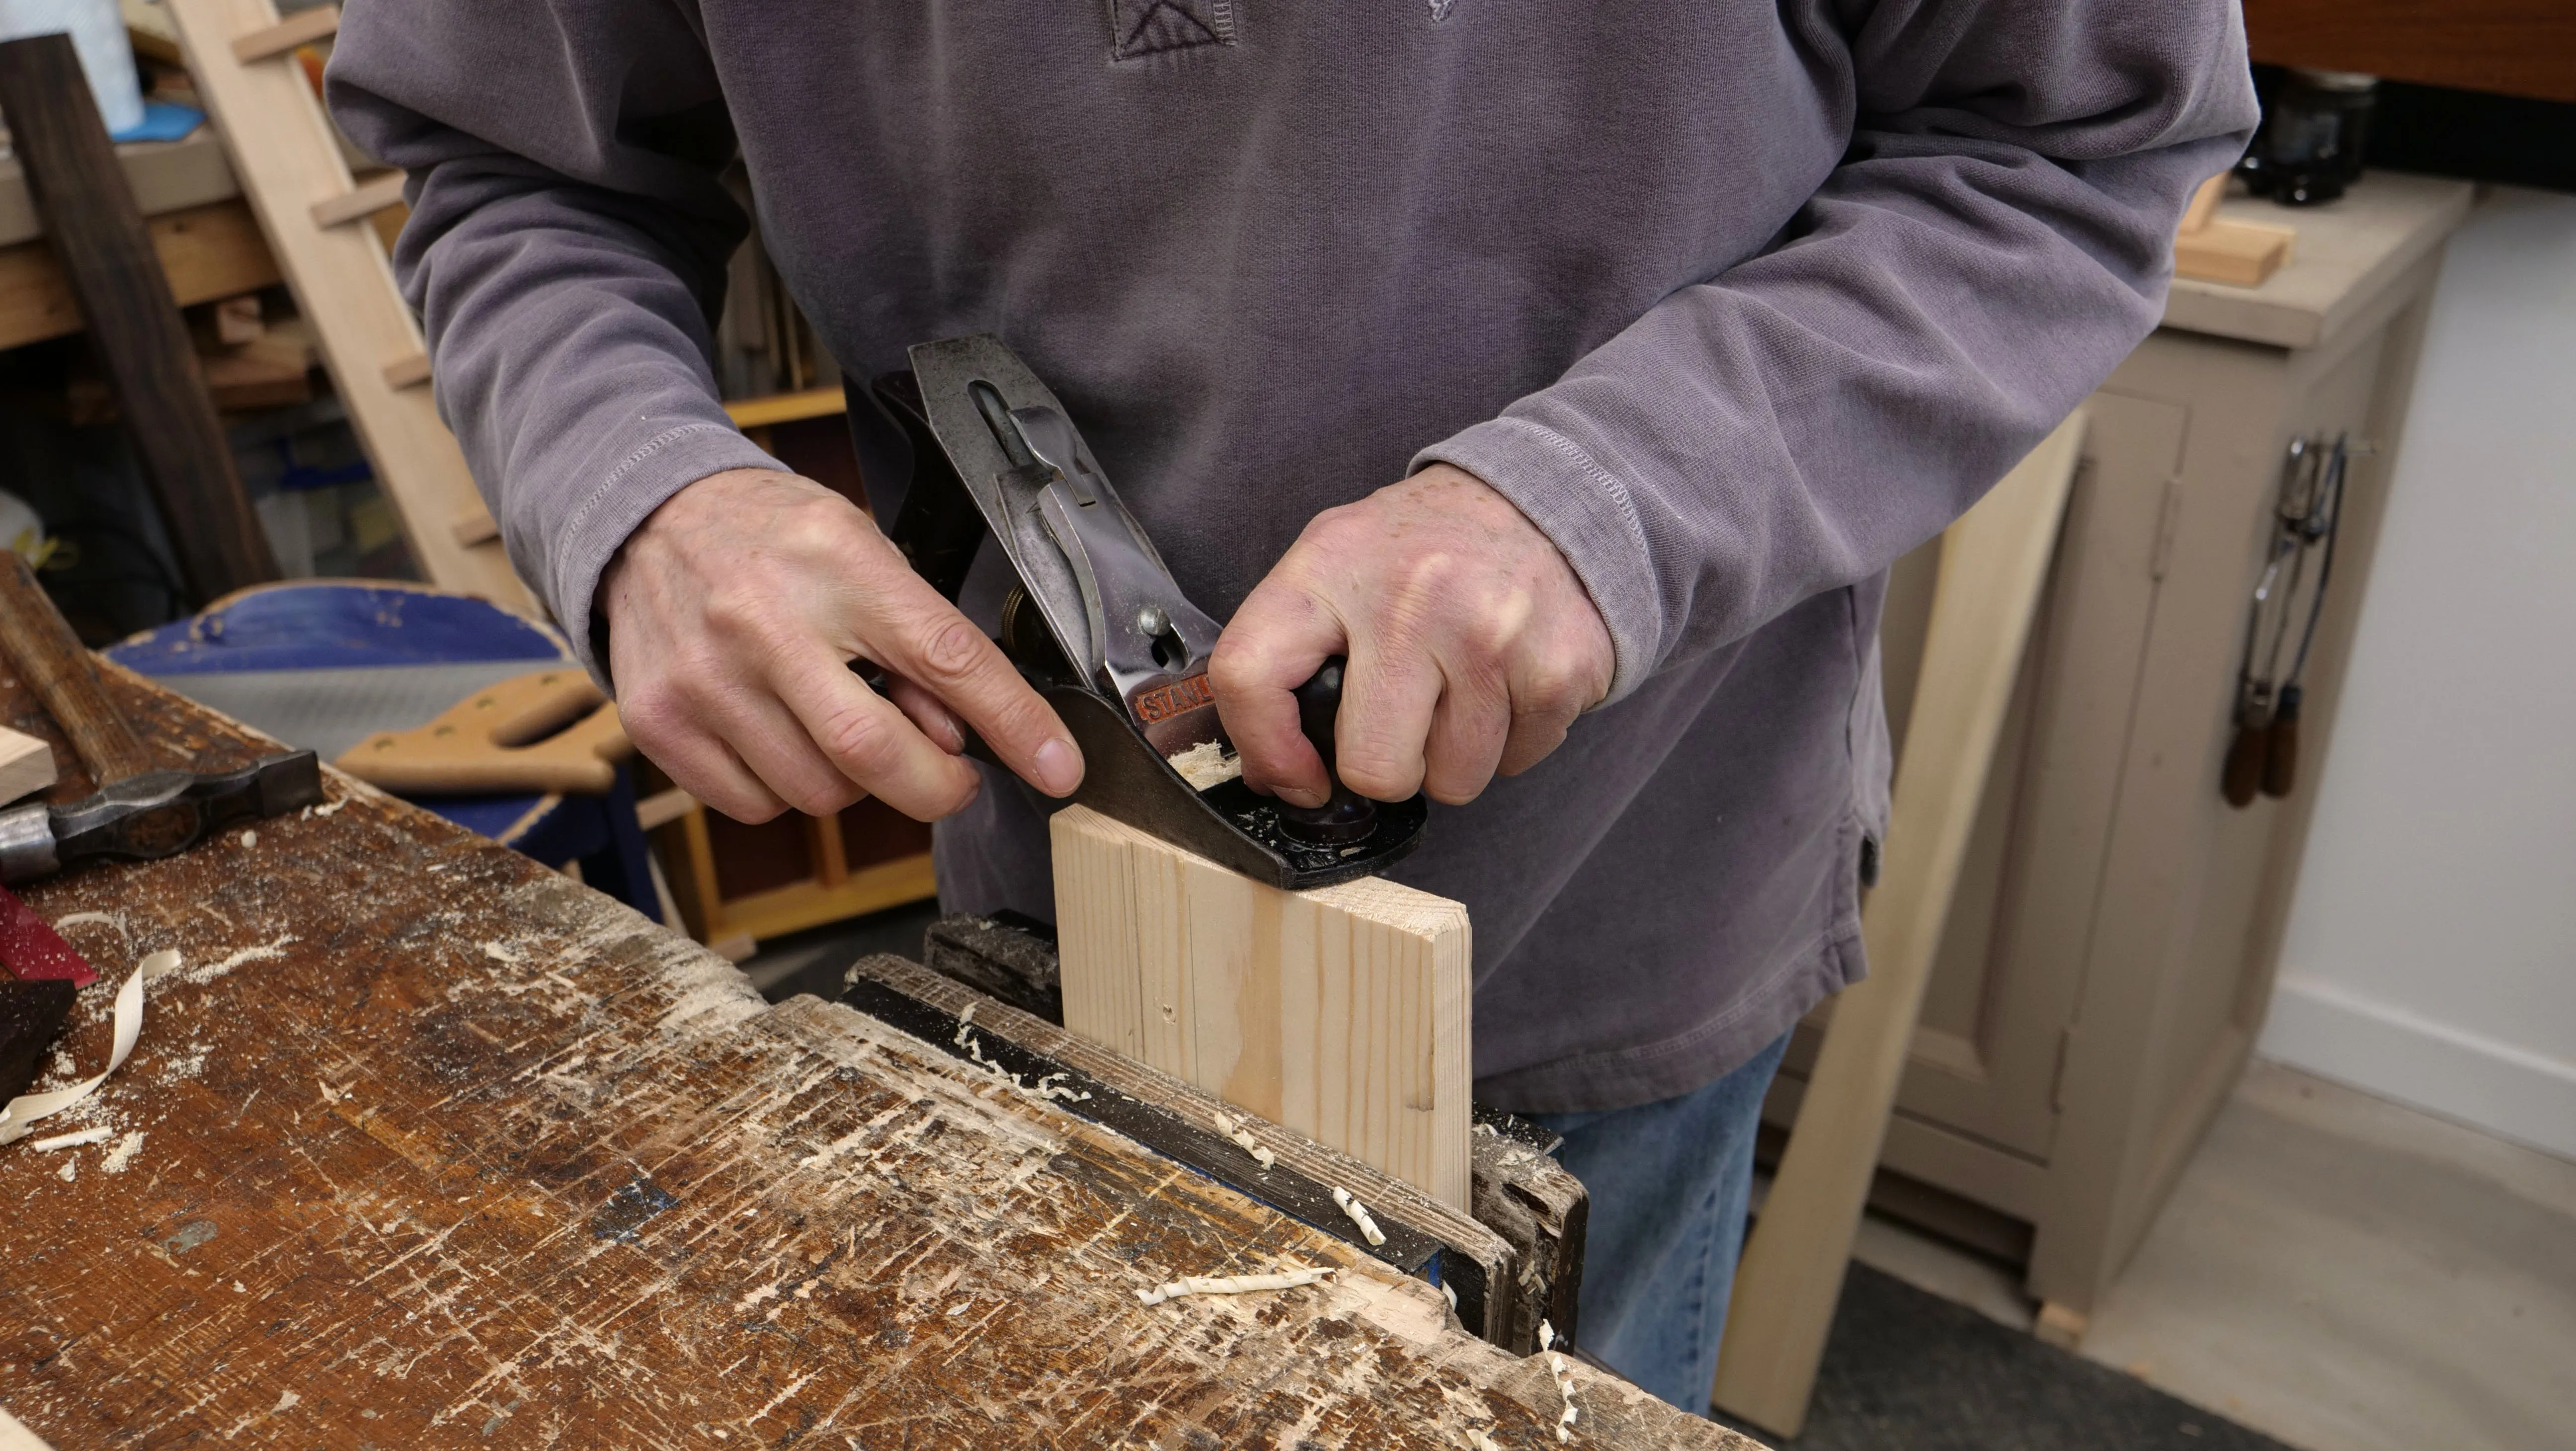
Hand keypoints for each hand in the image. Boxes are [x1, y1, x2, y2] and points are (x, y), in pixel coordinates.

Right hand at [600, 468, 1082, 822]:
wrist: (648, 516)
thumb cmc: (773, 537)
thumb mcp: (864, 551)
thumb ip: (918, 640)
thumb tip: (962, 736)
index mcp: (837, 565)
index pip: (947, 659)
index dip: (1014, 723)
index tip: (1059, 767)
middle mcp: (765, 621)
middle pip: (874, 753)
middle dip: (936, 786)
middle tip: (951, 775)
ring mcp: (705, 678)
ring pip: (818, 793)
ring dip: (854, 782)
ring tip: (837, 720)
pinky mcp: (662, 723)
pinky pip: (757, 805)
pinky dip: (787, 790)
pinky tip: (780, 733)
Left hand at [1210, 464, 1613, 807]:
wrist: (1540, 500)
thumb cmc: (1422, 552)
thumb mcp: (1334, 564)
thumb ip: (1286, 655)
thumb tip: (1272, 775)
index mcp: (1331, 565)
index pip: (1249, 676)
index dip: (1268, 752)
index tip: (1300, 776)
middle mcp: (1410, 597)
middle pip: (1373, 769)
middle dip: (1389, 768)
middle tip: (1403, 720)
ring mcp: (1490, 634)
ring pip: (1453, 781)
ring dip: (1454, 757)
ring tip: (1461, 687)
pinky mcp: (1556, 669)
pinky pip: (1515, 764)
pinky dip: (1510, 741)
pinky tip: (1506, 682)